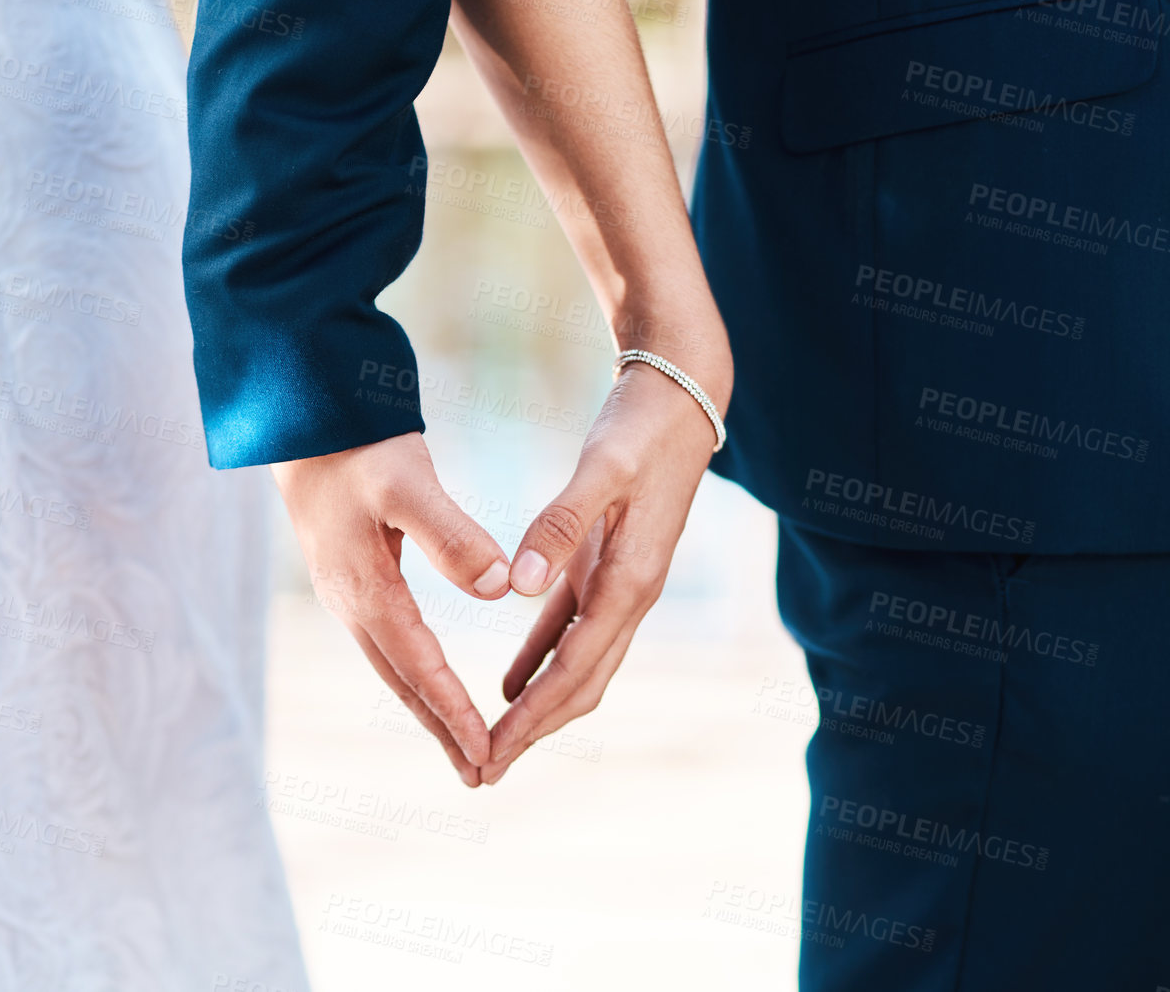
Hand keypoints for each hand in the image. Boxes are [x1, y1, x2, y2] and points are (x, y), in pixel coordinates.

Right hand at [271, 432, 512, 786]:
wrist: (303, 416)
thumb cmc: (357, 443)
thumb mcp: (407, 482)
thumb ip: (451, 534)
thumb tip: (495, 588)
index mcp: (366, 590)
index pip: (420, 667)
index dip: (454, 712)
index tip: (488, 753)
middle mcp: (351, 603)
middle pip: (403, 684)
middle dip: (442, 731)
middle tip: (481, 777)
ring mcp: (347, 593)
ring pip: (395, 667)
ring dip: (429, 708)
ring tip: (462, 748)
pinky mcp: (352, 577)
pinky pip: (390, 643)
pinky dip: (416, 674)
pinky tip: (431, 682)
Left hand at [483, 352, 729, 783]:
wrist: (685, 397)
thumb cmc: (643, 428)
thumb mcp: (600, 469)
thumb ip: (560, 527)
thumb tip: (518, 589)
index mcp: (631, 583)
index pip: (574, 672)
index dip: (532, 719)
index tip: (492, 754)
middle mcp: (631, 596)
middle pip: (580, 687)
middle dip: (534, 733)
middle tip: (483, 772)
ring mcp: (622, 584)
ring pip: (578, 667)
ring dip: (538, 707)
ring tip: (493, 743)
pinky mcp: (608, 565)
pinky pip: (571, 631)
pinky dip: (539, 661)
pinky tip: (508, 682)